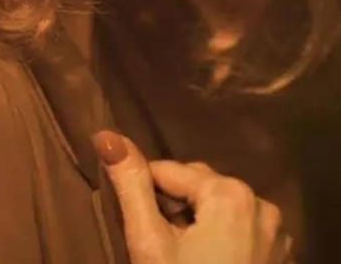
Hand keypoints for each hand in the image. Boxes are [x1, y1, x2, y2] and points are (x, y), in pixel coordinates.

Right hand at [92, 130, 295, 263]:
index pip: (166, 172)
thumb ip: (130, 184)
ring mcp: (276, 233)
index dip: (145, 198)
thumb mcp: (149, 242)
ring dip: (195, 222)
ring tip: (179, 257)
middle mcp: (260, 203)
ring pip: (217, 208)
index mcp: (228, 192)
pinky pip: (240, 230)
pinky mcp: (280, 257)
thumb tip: (104, 133)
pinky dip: (220, 239)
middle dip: (172, 208)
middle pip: (196, 187)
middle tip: (158, 246)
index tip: (138, 229)